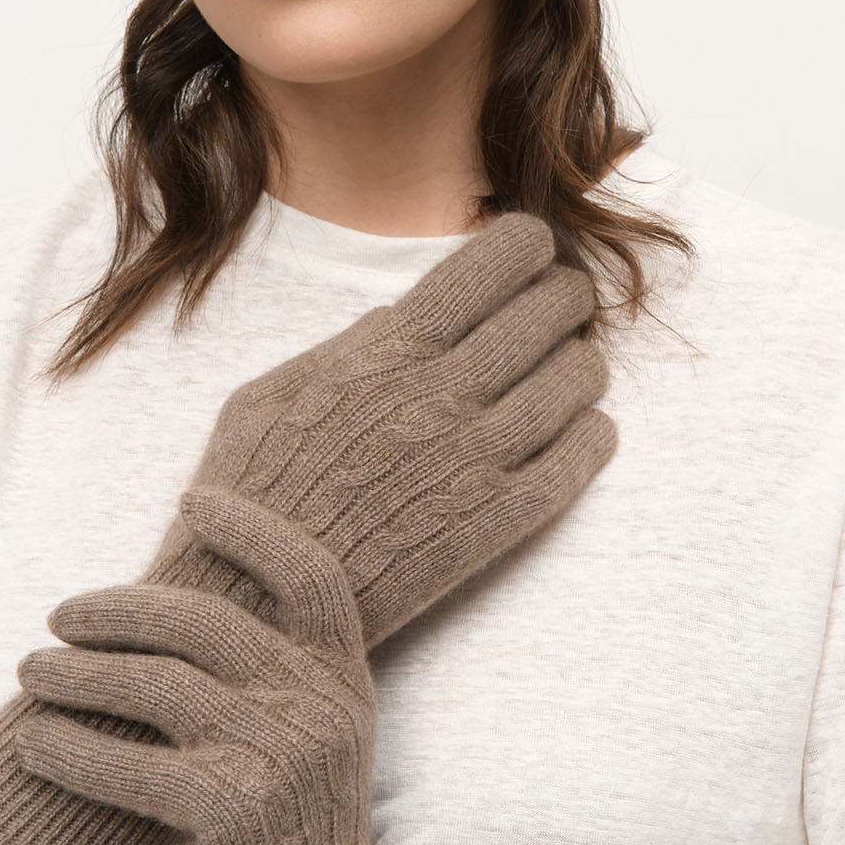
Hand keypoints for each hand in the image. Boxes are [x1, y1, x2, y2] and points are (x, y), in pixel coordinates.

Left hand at [15, 486, 387, 844]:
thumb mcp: (315, 739)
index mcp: (342, 678)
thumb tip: (173, 610)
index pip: (309, 574)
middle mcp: (316, 705)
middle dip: (118, 608)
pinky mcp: (229, 813)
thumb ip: (272, 676)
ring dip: (76, 673)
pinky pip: (128, 765)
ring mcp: (275, 757)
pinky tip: (31, 745)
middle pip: (203, 620)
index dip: (252, 529)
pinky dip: (69, 750)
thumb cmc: (298, 833)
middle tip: (59, 614)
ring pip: (154, 685)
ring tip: (28, 672)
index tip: (192, 499)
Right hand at [120, 208, 617, 649]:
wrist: (258, 598)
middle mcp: (446, 392)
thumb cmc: (251, 492)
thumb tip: (395, 316)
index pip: (495, 263)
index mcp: (392, 349)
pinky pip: (577, 460)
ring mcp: (478, 457)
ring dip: (583, 364)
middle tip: (566, 304)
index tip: (532, 252)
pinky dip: (593, 434)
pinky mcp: (498, 521)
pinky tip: (586, 427)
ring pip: (575, 382)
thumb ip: (345, 348)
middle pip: (549, 314)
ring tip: (574, 366)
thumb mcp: (276, 392)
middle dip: (566, 299)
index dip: (528, 246)